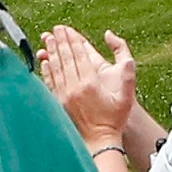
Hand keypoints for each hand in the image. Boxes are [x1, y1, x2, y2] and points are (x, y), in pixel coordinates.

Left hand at [38, 22, 136, 143]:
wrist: (100, 142)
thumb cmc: (115, 118)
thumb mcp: (127, 92)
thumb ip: (126, 67)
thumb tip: (112, 40)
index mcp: (90, 83)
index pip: (78, 55)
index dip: (71, 40)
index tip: (65, 29)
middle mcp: (75, 88)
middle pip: (65, 59)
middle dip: (59, 42)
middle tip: (54, 29)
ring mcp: (64, 97)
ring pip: (55, 69)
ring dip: (51, 52)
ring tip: (47, 39)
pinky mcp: (59, 104)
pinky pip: (50, 83)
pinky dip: (47, 71)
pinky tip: (44, 62)